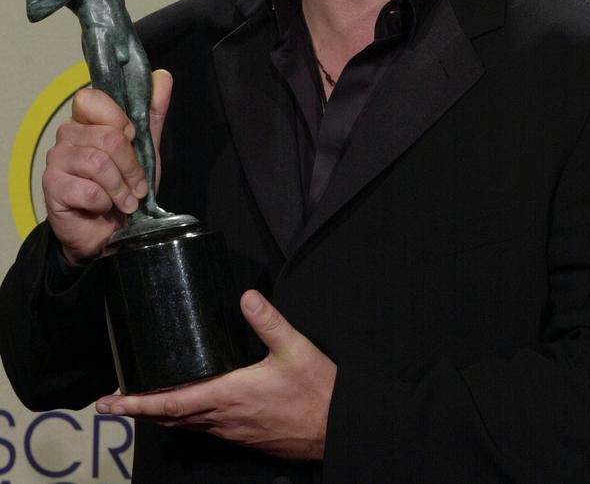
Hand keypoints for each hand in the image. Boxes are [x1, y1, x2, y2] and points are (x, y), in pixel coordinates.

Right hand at [43, 70, 171, 263]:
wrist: (109, 232)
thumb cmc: (124, 187)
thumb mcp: (145, 149)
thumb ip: (152, 113)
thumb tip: (162, 76)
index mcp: (88, 120)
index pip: (91, 99)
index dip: (118, 118)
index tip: (133, 136)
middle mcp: (68, 134)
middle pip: (107, 136)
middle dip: (131, 165)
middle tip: (138, 185)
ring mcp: (57, 160)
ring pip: (98, 162)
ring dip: (121, 186)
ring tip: (127, 200)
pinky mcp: (52, 186)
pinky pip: (88, 189)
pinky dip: (105, 202)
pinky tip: (106, 207)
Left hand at [95, 290, 336, 460]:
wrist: (335, 428)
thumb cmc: (315, 390)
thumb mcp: (294, 348)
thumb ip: (268, 321)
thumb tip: (245, 296)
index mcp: (229, 395)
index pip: (172, 402)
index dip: (138, 403)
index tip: (112, 402)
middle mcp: (224, 417)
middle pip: (170, 417)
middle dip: (139, 411)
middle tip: (112, 403)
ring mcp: (232, 430)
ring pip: (186, 425)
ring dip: (160, 416)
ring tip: (141, 403)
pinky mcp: (244, 435)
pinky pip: (204, 427)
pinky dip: (183, 418)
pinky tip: (187, 407)